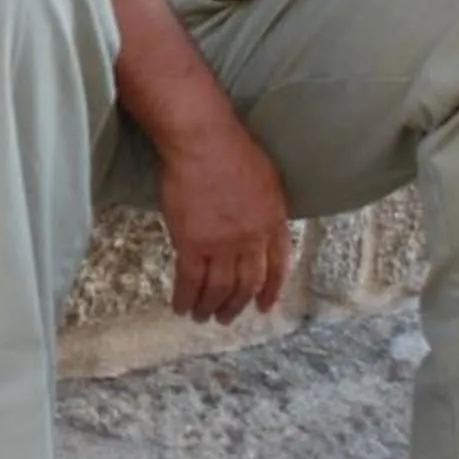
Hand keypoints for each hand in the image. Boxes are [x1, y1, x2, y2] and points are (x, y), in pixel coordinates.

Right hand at [154, 115, 292, 322]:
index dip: (270, 290)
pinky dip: (186, 297)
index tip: (263, 305)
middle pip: (247, 283)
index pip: (277, 266)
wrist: (203, 140)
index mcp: (273, 222)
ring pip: (219, 288)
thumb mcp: (268, 179)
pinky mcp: (192, 243)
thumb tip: (264, 223)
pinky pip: (190, 280)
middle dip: (237, 305)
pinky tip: (181, 306)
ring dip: (211, 307)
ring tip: (202, 316)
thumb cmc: (232, 148)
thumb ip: (268, 208)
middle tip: (227, 317)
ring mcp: (222, 244)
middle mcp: (251, 239)